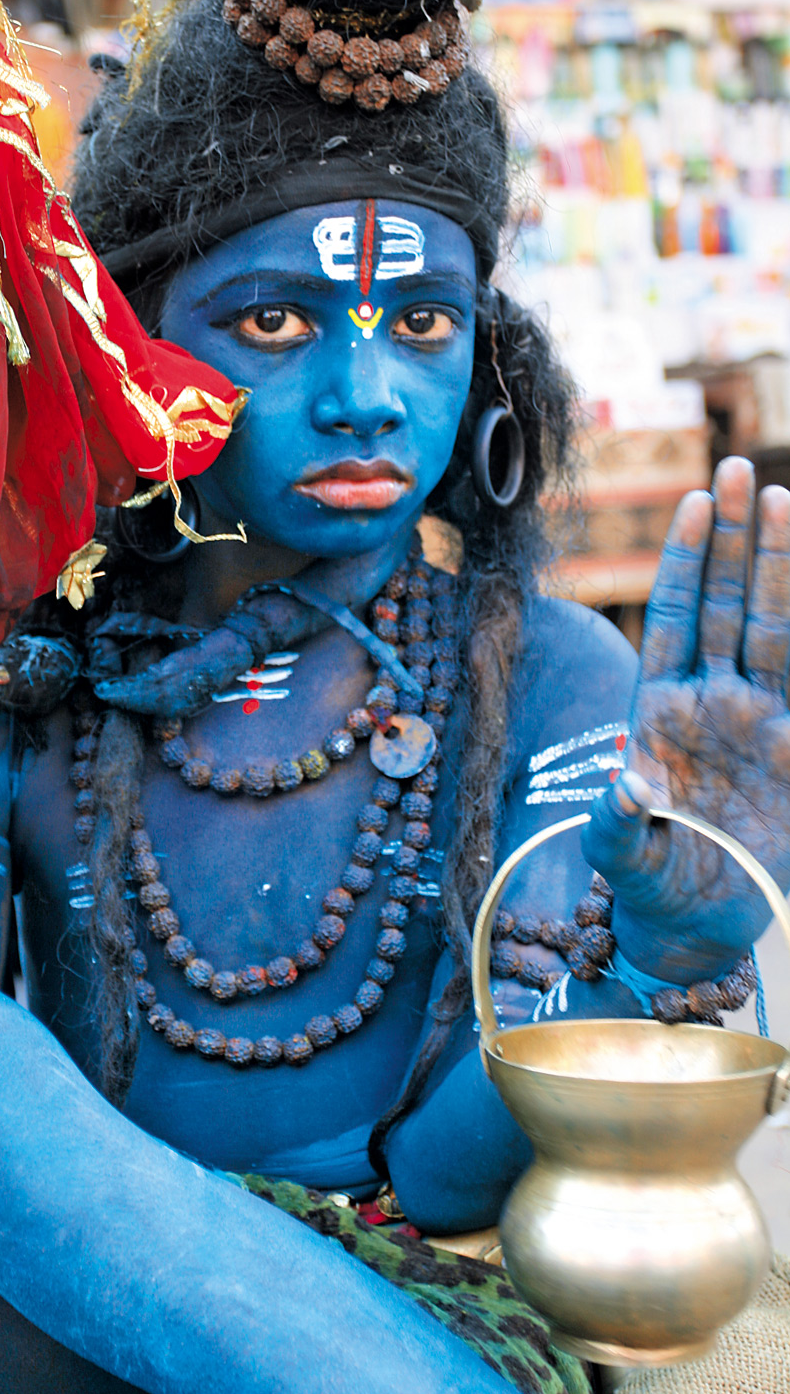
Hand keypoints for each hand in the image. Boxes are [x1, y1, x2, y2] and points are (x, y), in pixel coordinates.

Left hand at [583, 458, 789, 981]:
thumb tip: (624, 786)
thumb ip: (620, 821)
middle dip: (735, 537)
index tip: (696, 500)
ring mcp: (756, 718)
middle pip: (728, 602)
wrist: (693, 926)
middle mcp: (711, 700)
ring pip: (773, 626)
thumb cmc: (647, 885)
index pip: (676, 616)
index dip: (686, 559)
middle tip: (741, 467)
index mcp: (661, 710)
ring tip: (783, 498)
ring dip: (779, 566)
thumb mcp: (623, 854)